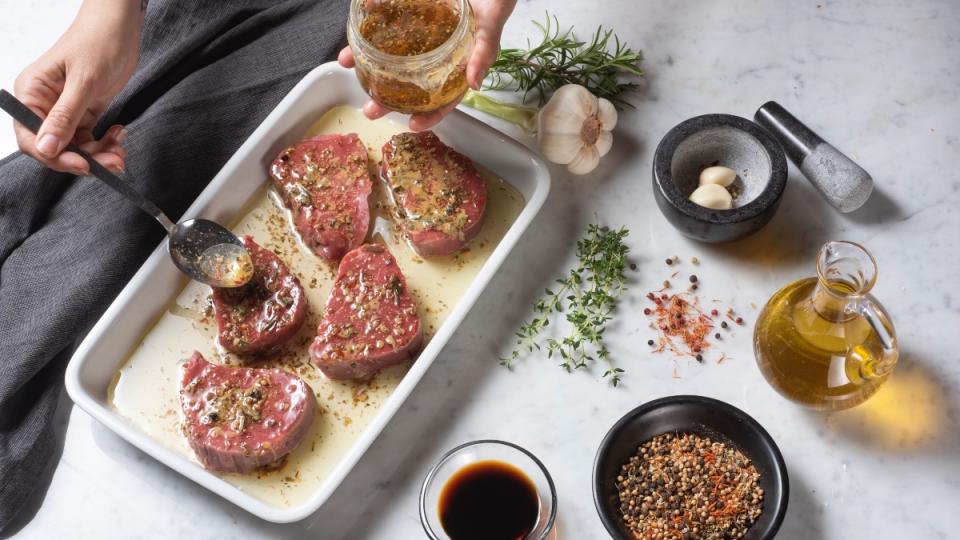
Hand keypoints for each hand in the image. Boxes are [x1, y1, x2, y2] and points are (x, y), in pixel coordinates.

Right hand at [13, 0, 142, 174]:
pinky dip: (105, 143)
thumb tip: (46, 147)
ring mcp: (64, 110)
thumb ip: (65, 117)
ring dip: (99, 154)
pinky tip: (119, 134)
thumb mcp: (84, 81)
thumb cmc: (98, 42)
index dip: (54, 156)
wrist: (120, 27)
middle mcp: (44, 104)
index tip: (82, 165)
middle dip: (83, 158)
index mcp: (32, 93)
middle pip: (55, 147)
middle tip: (112, 162)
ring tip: (120, 151)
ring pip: (75, 147)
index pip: (31, 138)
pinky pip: (90, 139)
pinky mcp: (84, 112)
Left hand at [339, 0, 516, 130]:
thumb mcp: (491, 25)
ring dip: (368, 63)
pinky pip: (386, 24)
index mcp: (456, 65)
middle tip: (371, 109)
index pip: (443, 98)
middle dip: (387, 98)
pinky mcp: (408, 13)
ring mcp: (419, 35)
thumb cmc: (493, 0)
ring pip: (391, 57)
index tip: (414, 125)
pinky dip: (368, 28)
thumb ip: (484, 52)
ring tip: (348, 65)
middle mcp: (434, 56)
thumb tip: (474, 84)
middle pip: (410, 84)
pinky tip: (354, 30)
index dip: (430, 114)